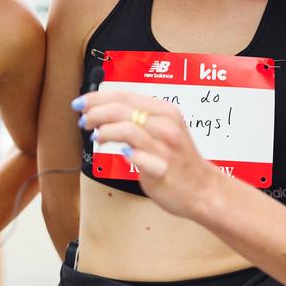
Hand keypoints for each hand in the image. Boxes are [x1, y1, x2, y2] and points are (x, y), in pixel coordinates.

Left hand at [74, 89, 217, 216]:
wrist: (204, 190)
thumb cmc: (179, 160)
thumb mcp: (164, 129)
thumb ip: (139, 118)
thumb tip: (103, 111)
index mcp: (166, 111)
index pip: (125, 95)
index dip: (98, 97)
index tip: (81, 102)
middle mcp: (166, 126)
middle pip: (122, 109)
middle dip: (95, 112)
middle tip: (84, 120)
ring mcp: (165, 148)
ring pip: (127, 129)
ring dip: (105, 132)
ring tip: (96, 137)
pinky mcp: (162, 170)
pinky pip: (138, 157)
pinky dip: (125, 153)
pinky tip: (119, 153)